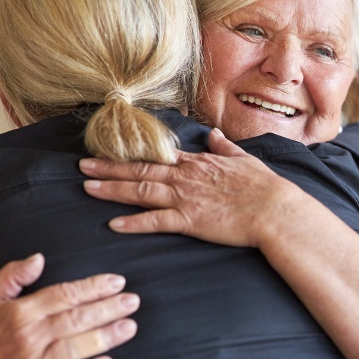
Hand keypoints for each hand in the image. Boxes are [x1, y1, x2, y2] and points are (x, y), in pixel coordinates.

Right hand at [0, 254, 138, 358]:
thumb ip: (11, 276)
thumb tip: (38, 258)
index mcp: (19, 313)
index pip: (64, 295)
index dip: (93, 287)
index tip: (118, 282)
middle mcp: (28, 337)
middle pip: (76, 319)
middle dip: (108, 308)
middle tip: (134, 301)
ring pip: (75, 348)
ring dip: (105, 337)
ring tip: (131, 327)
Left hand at [80, 128, 303, 247]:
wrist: (275, 209)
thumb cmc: (264, 187)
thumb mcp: (244, 160)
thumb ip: (225, 147)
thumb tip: (214, 135)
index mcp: (198, 163)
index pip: (158, 157)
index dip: (131, 155)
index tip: (111, 151)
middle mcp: (186, 177)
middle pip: (140, 170)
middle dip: (109, 168)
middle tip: (83, 166)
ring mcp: (186, 198)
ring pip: (141, 191)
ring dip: (112, 189)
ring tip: (88, 188)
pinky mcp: (190, 220)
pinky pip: (156, 221)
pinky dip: (134, 223)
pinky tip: (114, 224)